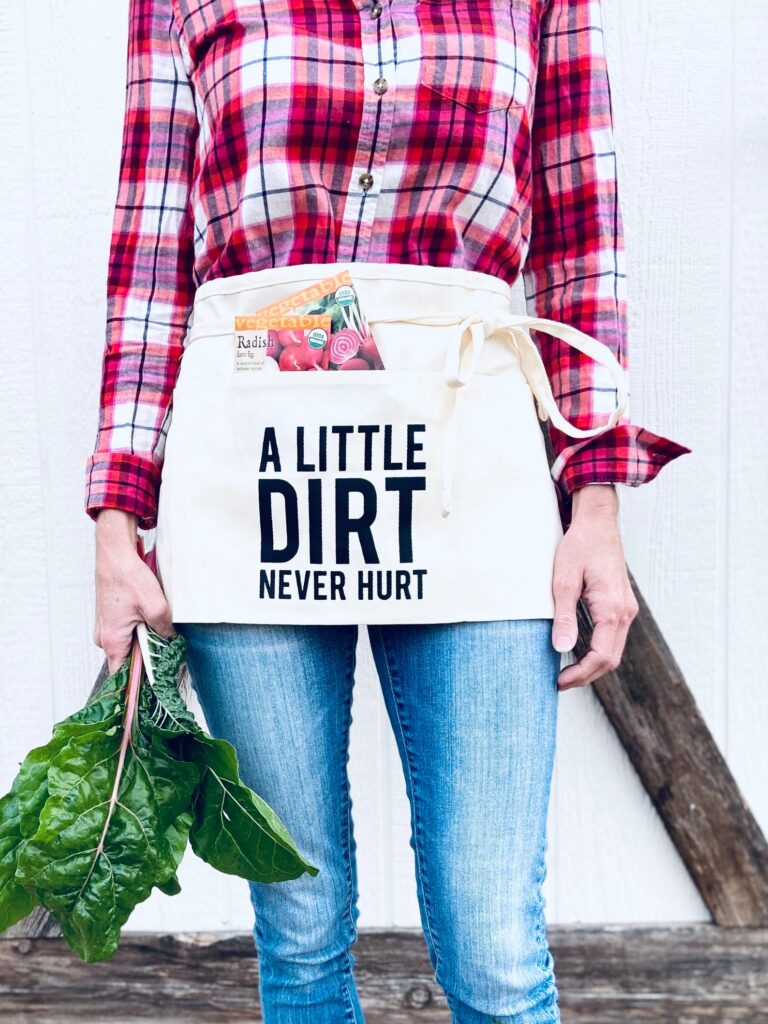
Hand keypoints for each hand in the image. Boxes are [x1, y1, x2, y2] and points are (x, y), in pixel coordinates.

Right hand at [93, 509, 176, 675]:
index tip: (154, 691)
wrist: (114, 552)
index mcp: (111, 640)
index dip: (138, 686)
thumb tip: (173, 644)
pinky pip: (126, 632)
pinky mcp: (111, 618)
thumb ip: (165, 631)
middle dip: (148, 660)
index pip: (122, 677)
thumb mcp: (156, 606)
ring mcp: (105, 627)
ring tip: (161, 633)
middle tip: (168, 658)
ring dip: (145, 642)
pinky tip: (152, 620)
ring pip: (129, 645)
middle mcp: (103, 637)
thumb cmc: (128, 576)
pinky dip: (140, 630)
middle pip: (128, 661)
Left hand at [551, 485, 638, 690]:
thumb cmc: (579, 547)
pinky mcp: (621, 605)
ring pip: (613, 650)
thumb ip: (564, 617)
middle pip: (610, 659)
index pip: (601, 656)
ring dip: (592, 665)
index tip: (559, 682)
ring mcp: (626, 609)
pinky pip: (613, 637)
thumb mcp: (563, 581)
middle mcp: (625, 612)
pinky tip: (578, 652)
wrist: (597, 524)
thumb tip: (561, 649)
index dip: (580, 674)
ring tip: (567, 672)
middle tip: (560, 682)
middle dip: (586, 675)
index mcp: (612, 609)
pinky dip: (598, 651)